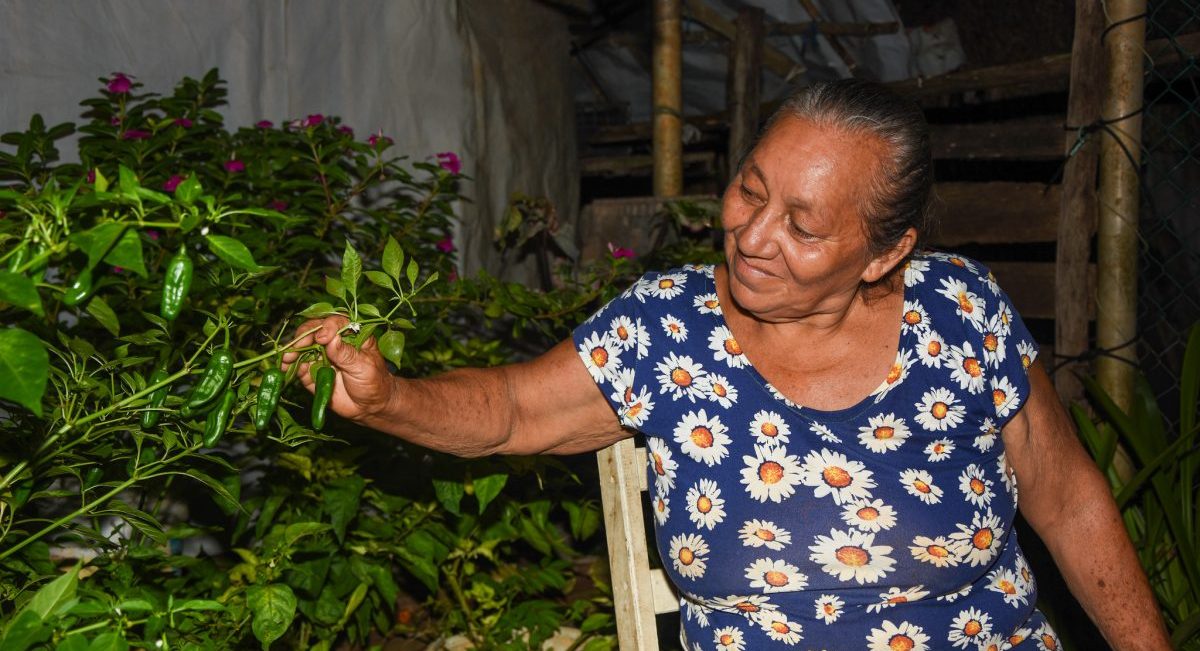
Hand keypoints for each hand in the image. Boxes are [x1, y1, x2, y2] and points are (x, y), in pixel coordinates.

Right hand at [281, 315, 395, 424]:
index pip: (336, 322)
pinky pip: (299, 367)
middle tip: (297, 345)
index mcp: (350, 334)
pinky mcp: (312, 373)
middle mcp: (333, 342)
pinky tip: (285, 368)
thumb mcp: (364, 366)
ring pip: (302, 348)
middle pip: (313, 331)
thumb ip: (346, 354)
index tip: (322, 337)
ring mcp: (321, 357)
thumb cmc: (374, 381)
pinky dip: (290, 366)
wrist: (370, 406)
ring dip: (293, 351)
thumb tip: (332, 339)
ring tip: (287, 357)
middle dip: (303, 337)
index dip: (326, 326)